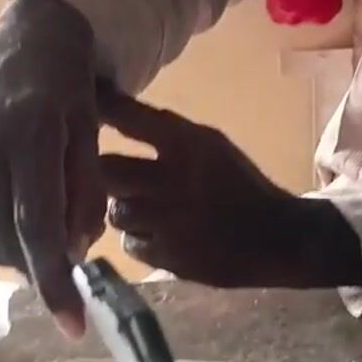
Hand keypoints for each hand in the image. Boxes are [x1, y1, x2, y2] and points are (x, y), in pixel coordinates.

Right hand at [0, 0, 105, 336]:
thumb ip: (84, 195)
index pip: (38, 227)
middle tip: (67, 254)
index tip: (72, 324)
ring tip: (42, 216)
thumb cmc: (72, 90)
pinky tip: (14, 198)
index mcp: (29, 135)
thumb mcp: (92, 136)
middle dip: (40, 264)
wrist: (28, 40)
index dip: (55, 281)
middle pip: (10, 240)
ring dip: (19, 245)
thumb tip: (72, 253)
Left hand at [100, 92, 361, 287]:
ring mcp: (167, 221)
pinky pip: (131, 244)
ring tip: (141, 211)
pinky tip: (157, 236)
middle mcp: (172, 179)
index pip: (128, 116)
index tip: (83, 104)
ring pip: (114, 211)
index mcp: (188, 143)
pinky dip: (139, 240)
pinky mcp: (168, 256)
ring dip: (122, 210)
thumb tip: (114, 117)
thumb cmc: (243, 187)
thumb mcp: (212, 147)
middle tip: (110, 176)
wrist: (277, 239)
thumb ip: (169, 136)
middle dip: (101, 173)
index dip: (99, 108)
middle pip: (105, 169)